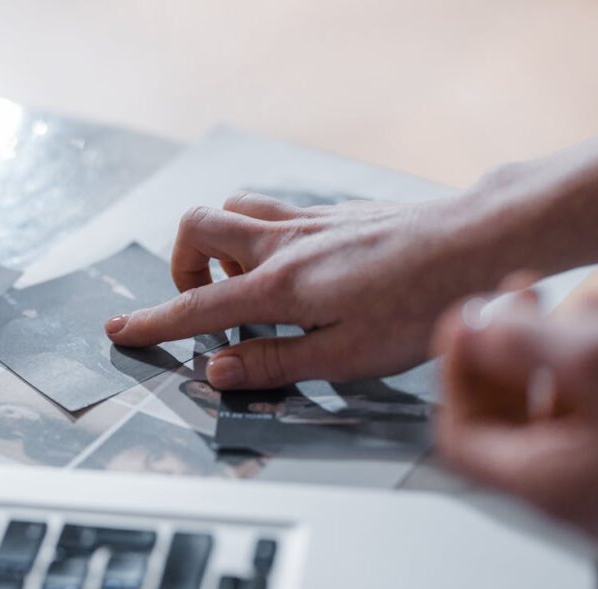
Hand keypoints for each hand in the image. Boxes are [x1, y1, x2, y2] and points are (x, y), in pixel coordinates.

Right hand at [105, 191, 499, 389]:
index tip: (120, 331)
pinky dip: (257, 234)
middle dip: (181, 265)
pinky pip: (272, 209)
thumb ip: (274, 363)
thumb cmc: (420, 306)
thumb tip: (216, 372)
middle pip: (198, 226)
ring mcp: (309, 219)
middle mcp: (284, 242)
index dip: (152, 322)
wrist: (477, 244)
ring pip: (233, 207)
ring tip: (243, 285)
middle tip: (201, 303)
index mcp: (280, 285)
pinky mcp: (334, 211)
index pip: (196, 307)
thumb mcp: (346, 356)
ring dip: (218, 242)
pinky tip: (291, 268)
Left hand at [434, 291, 597, 539]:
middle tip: (514, 302)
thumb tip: (469, 334)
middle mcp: (583, 500)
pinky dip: (594, 374)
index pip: (461, 438)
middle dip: (502, 355)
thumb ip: (521, 344)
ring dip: (548, 356)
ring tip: (565, 304)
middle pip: (506, 426)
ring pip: (558, 418)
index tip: (466, 323)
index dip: (454, 374)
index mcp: (552, 488)